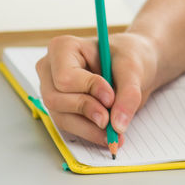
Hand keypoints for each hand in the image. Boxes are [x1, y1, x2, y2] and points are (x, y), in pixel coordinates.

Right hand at [35, 31, 159, 148]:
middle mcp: (51, 69)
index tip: (110, 98)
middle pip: (57, 99)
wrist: (134, 67)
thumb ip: (128, 94)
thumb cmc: (129, 57)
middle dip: (87, 111)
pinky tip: (109, 136)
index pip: (65, 77)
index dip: (88, 89)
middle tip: (113, 121)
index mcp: (63, 48)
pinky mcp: (61, 108)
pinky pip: (70, 126)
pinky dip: (90, 133)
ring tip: (115, 133)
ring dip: (89, 129)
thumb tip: (118, 124)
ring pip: (61, 117)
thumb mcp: (134, 69)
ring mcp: (52, 90)